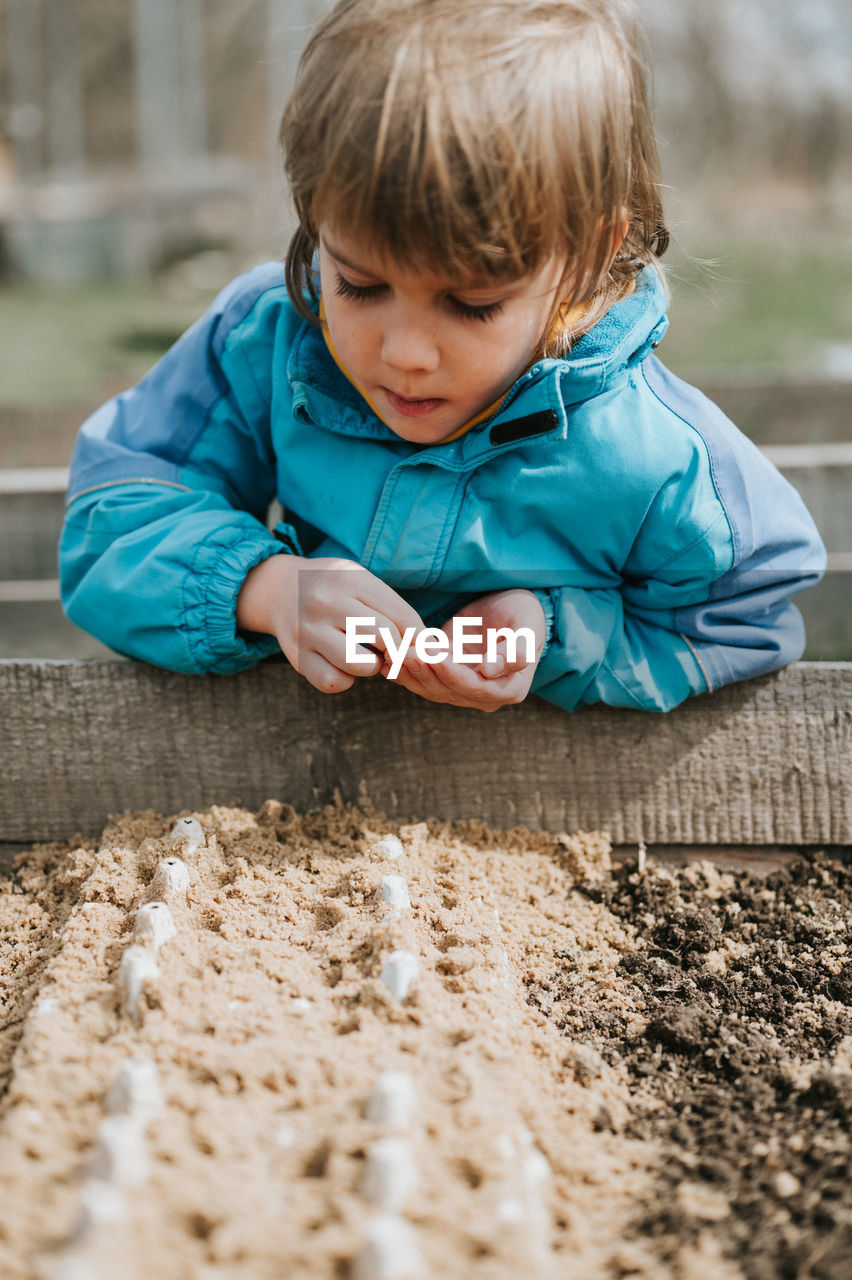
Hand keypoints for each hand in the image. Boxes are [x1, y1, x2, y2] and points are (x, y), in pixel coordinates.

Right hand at [236, 554, 423, 693]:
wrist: (279, 589)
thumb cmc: (334, 588)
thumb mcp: (360, 581)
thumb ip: (392, 608)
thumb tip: (429, 646)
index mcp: (348, 578)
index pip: (402, 616)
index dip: (419, 637)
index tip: (422, 646)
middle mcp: (325, 602)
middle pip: (385, 637)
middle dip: (397, 649)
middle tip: (392, 650)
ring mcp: (308, 631)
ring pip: (360, 664)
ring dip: (372, 666)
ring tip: (365, 654)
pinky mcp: (297, 657)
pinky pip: (334, 682)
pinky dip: (345, 679)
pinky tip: (342, 665)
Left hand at [382, 589, 545, 711]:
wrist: (509, 606)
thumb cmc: (524, 614)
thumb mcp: (529, 626)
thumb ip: (517, 651)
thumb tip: (490, 671)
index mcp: (510, 689)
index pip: (474, 687)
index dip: (451, 673)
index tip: (432, 655)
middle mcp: (484, 696)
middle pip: (447, 690)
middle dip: (423, 671)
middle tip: (403, 651)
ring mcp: (462, 689)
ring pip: (430, 688)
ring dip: (409, 672)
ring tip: (392, 653)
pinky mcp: (444, 677)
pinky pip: (421, 679)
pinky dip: (403, 671)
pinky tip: (387, 660)